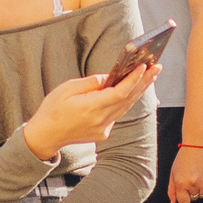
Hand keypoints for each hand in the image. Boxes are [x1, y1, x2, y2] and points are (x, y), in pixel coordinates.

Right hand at [21, 66, 157, 157]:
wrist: (46, 136)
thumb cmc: (52, 109)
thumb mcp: (67, 89)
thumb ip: (91, 83)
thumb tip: (109, 77)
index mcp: (90, 108)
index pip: (119, 93)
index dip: (133, 80)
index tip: (143, 67)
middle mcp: (100, 120)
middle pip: (128, 99)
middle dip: (143, 82)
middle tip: (156, 67)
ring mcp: (103, 129)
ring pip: (125, 107)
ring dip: (138, 91)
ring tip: (150, 75)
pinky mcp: (103, 133)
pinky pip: (117, 114)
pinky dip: (126, 101)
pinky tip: (133, 89)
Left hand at [167, 142, 202, 202]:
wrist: (198, 145)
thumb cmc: (184, 159)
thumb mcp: (173, 173)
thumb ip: (172, 191)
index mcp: (180, 182)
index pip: (184, 202)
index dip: (184, 197)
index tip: (185, 190)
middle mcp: (192, 183)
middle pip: (193, 199)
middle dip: (192, 192)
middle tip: (192, 179)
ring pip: (202, 196)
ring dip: (200, 190)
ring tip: (199, 177)